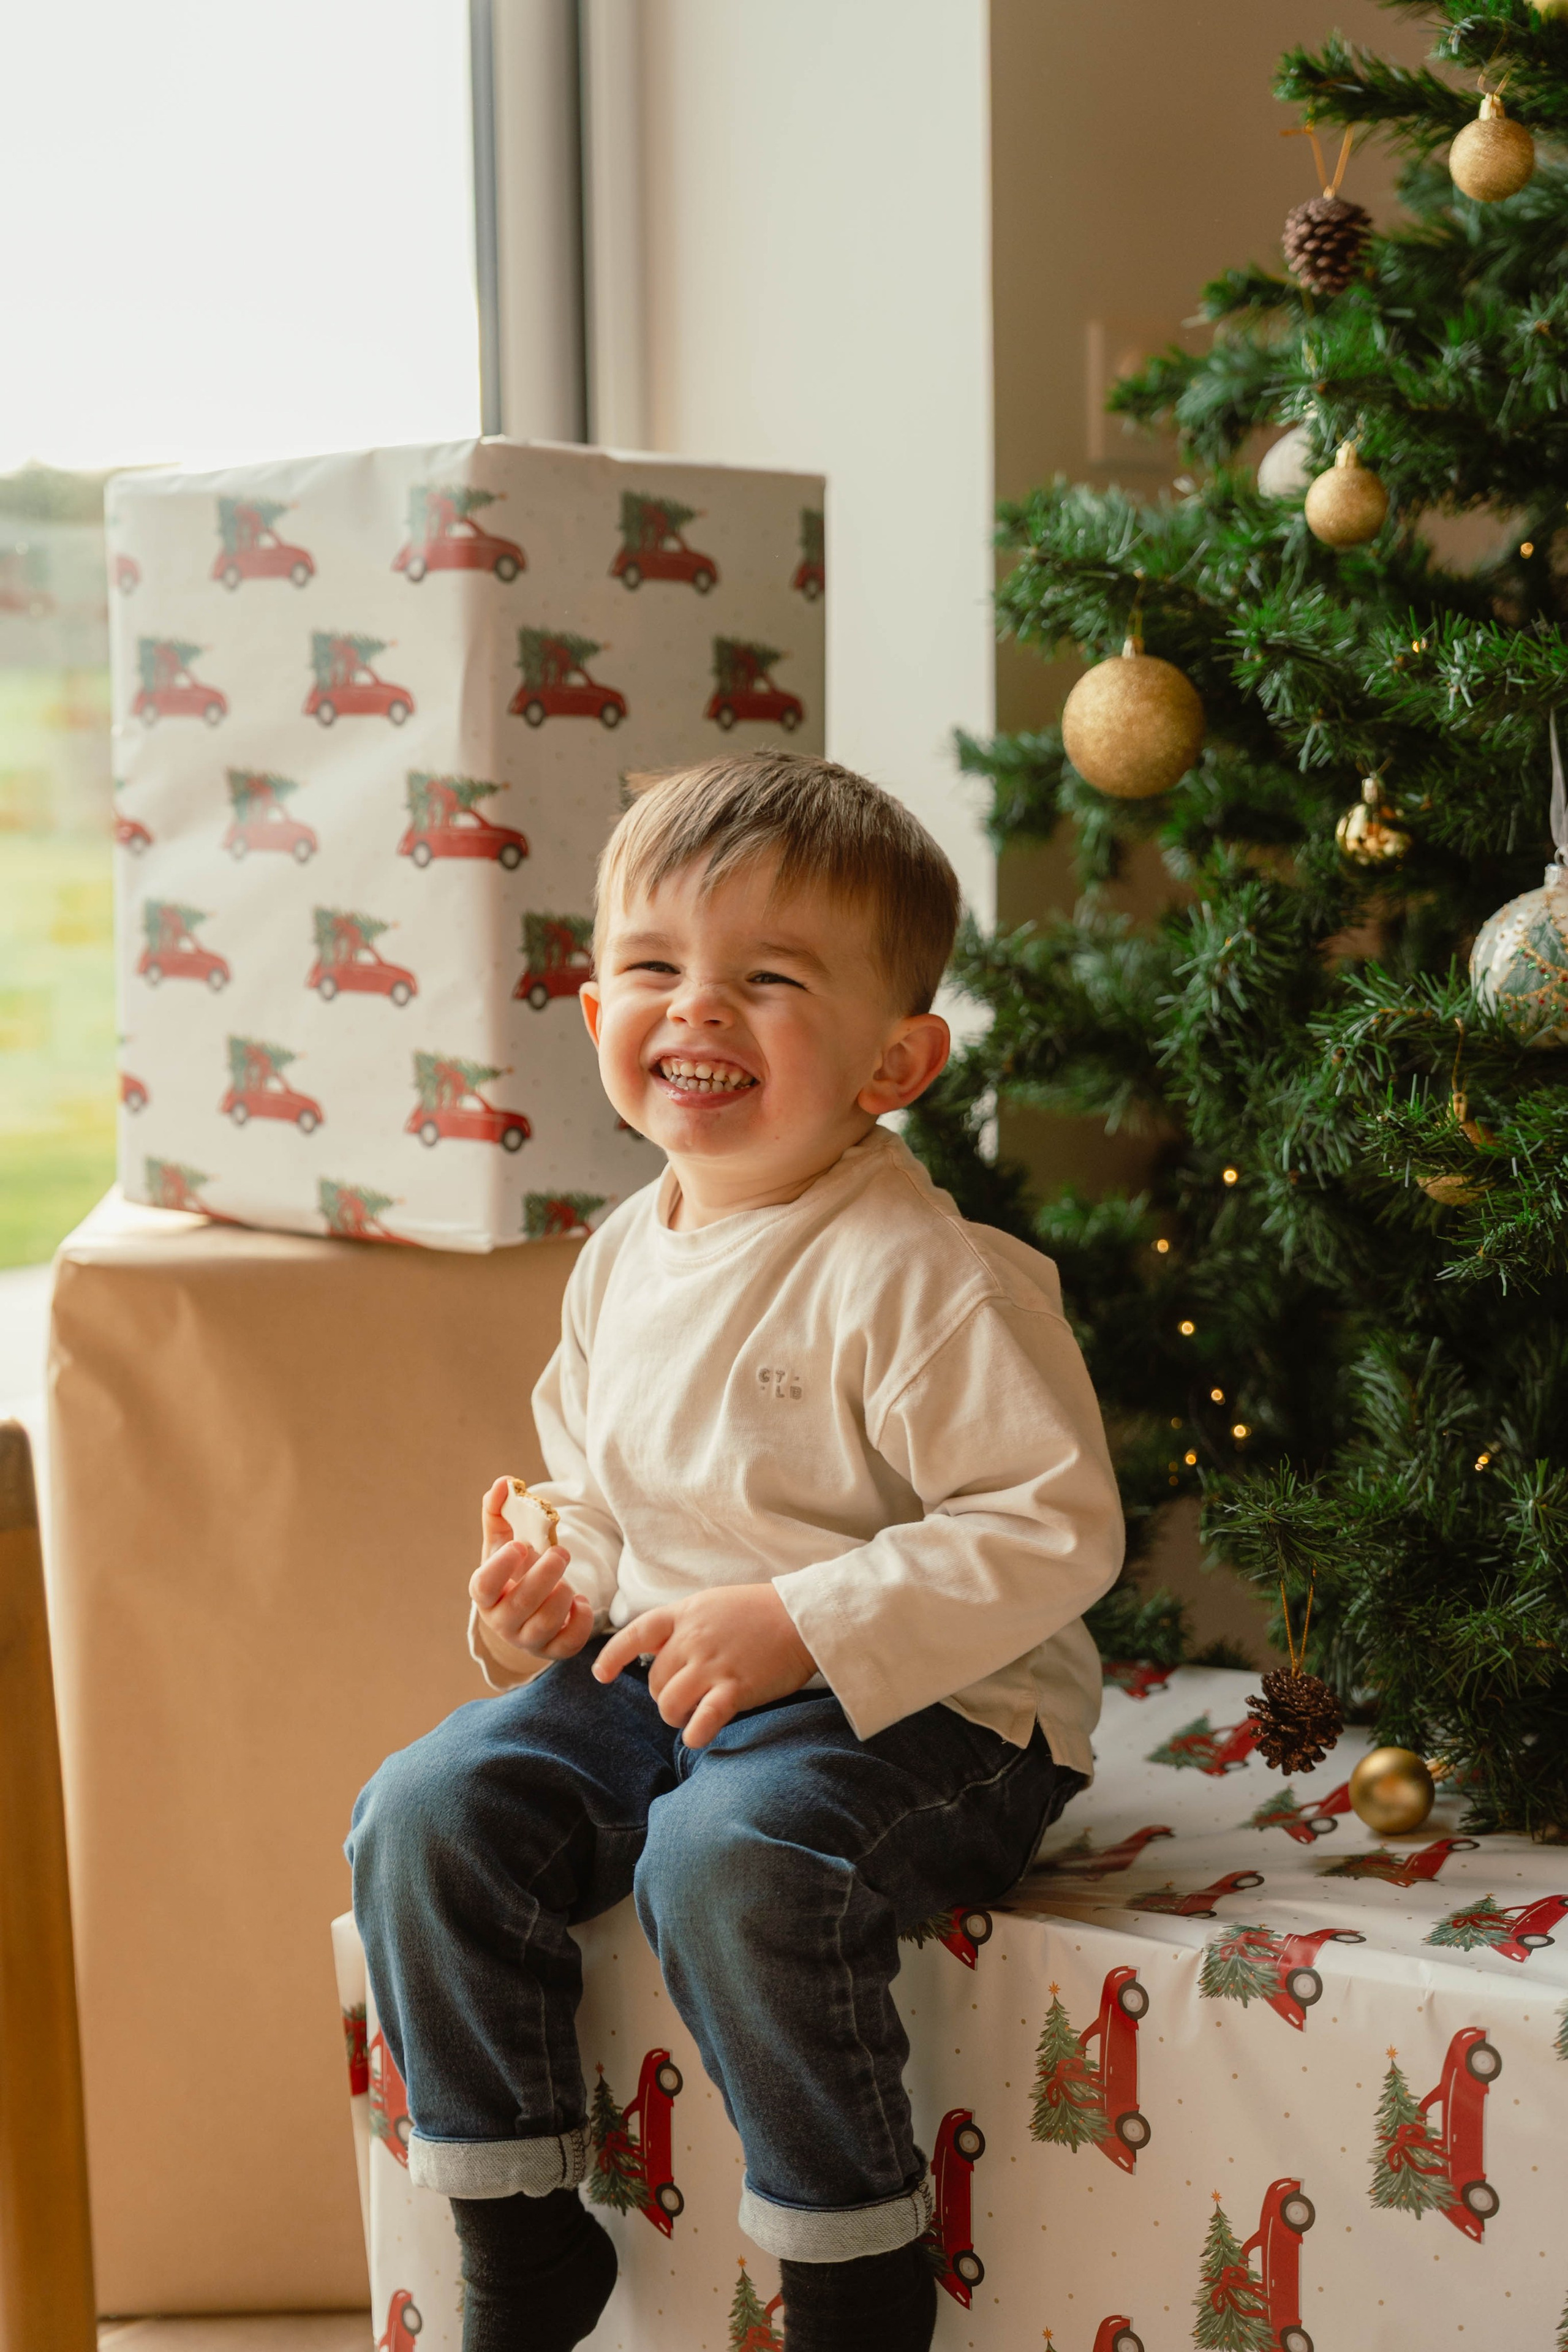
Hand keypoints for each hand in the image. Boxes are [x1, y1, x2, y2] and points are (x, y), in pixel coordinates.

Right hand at [470, 1476, 593, 1662]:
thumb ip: (499, 1510)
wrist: (525, 1607)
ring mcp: (526, 1639)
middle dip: (545, 1575)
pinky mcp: (552, 1650)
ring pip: (545, 1623)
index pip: (483, 1586)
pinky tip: (581, 1602)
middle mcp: (501, 1621)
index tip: (520, 1545)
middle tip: (562, 1552)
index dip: (500, 1566)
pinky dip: (580, 1622)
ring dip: (562, 1595)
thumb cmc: (512, 1569)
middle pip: (521, 1603)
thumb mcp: (502, 1540)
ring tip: (566, 1578)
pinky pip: (568, 1644)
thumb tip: (505, 1482)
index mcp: (485, 1593)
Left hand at [592, 1582, 815, 1747]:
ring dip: (675, 1716)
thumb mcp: (713, 1605)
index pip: (636, 1633)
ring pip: (669, 1704)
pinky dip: (694, 1734)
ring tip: (690, 1716)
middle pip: (655, 1681)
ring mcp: (712, 1664)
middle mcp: (692, 1639)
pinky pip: (701, 1721)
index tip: (601, 1674)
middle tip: (684, 1699)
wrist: (802, 1617)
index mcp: (685, 1614)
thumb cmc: (760, 1611)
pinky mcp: (734, 1689)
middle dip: (663, 1695)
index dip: (613, 1655)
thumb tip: (659, 1650)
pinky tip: (698, 1734)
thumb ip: (685, 1626)